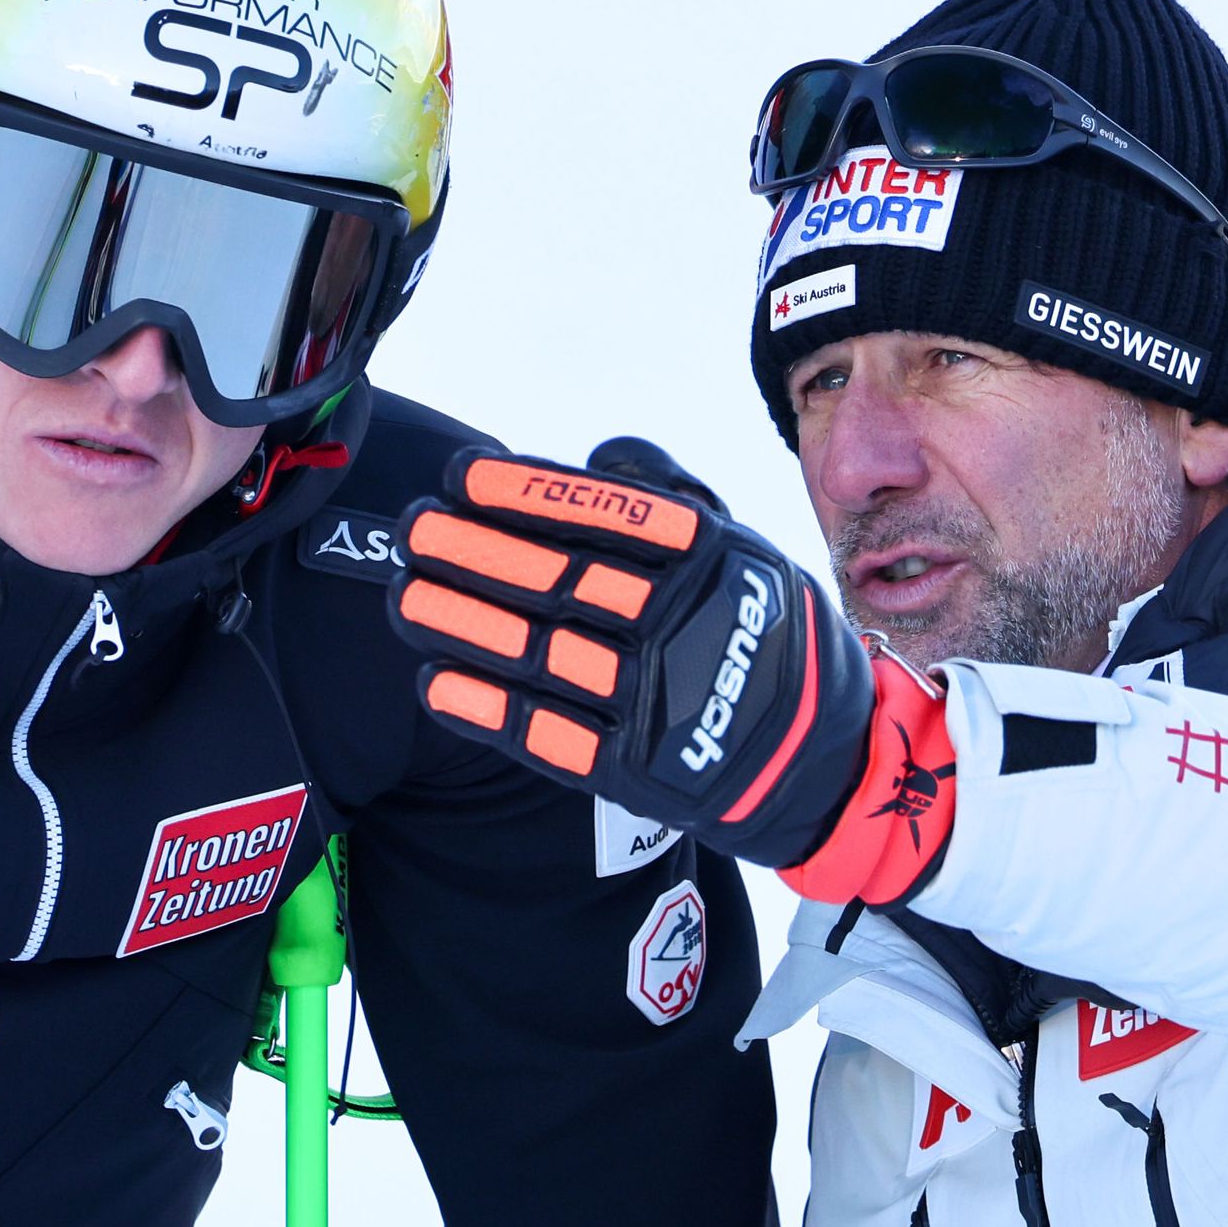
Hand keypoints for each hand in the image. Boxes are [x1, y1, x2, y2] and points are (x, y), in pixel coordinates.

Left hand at [389, 440, 960, 902]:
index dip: (524, 495)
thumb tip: (599, 455)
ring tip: (406, 596)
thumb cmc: (764, 632)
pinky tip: (435, 682)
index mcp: (708, 562)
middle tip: (413, 530)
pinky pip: (548, 736)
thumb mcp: (742, 550)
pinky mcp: (636, 771)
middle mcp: (681, 626)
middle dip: (474, 553)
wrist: (821, 758)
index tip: (458, 477)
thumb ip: (671, 499)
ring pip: (541, 655)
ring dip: (463, 624)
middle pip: (559, 582)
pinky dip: (488, 709)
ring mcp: (656, 702)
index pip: (603, 517)